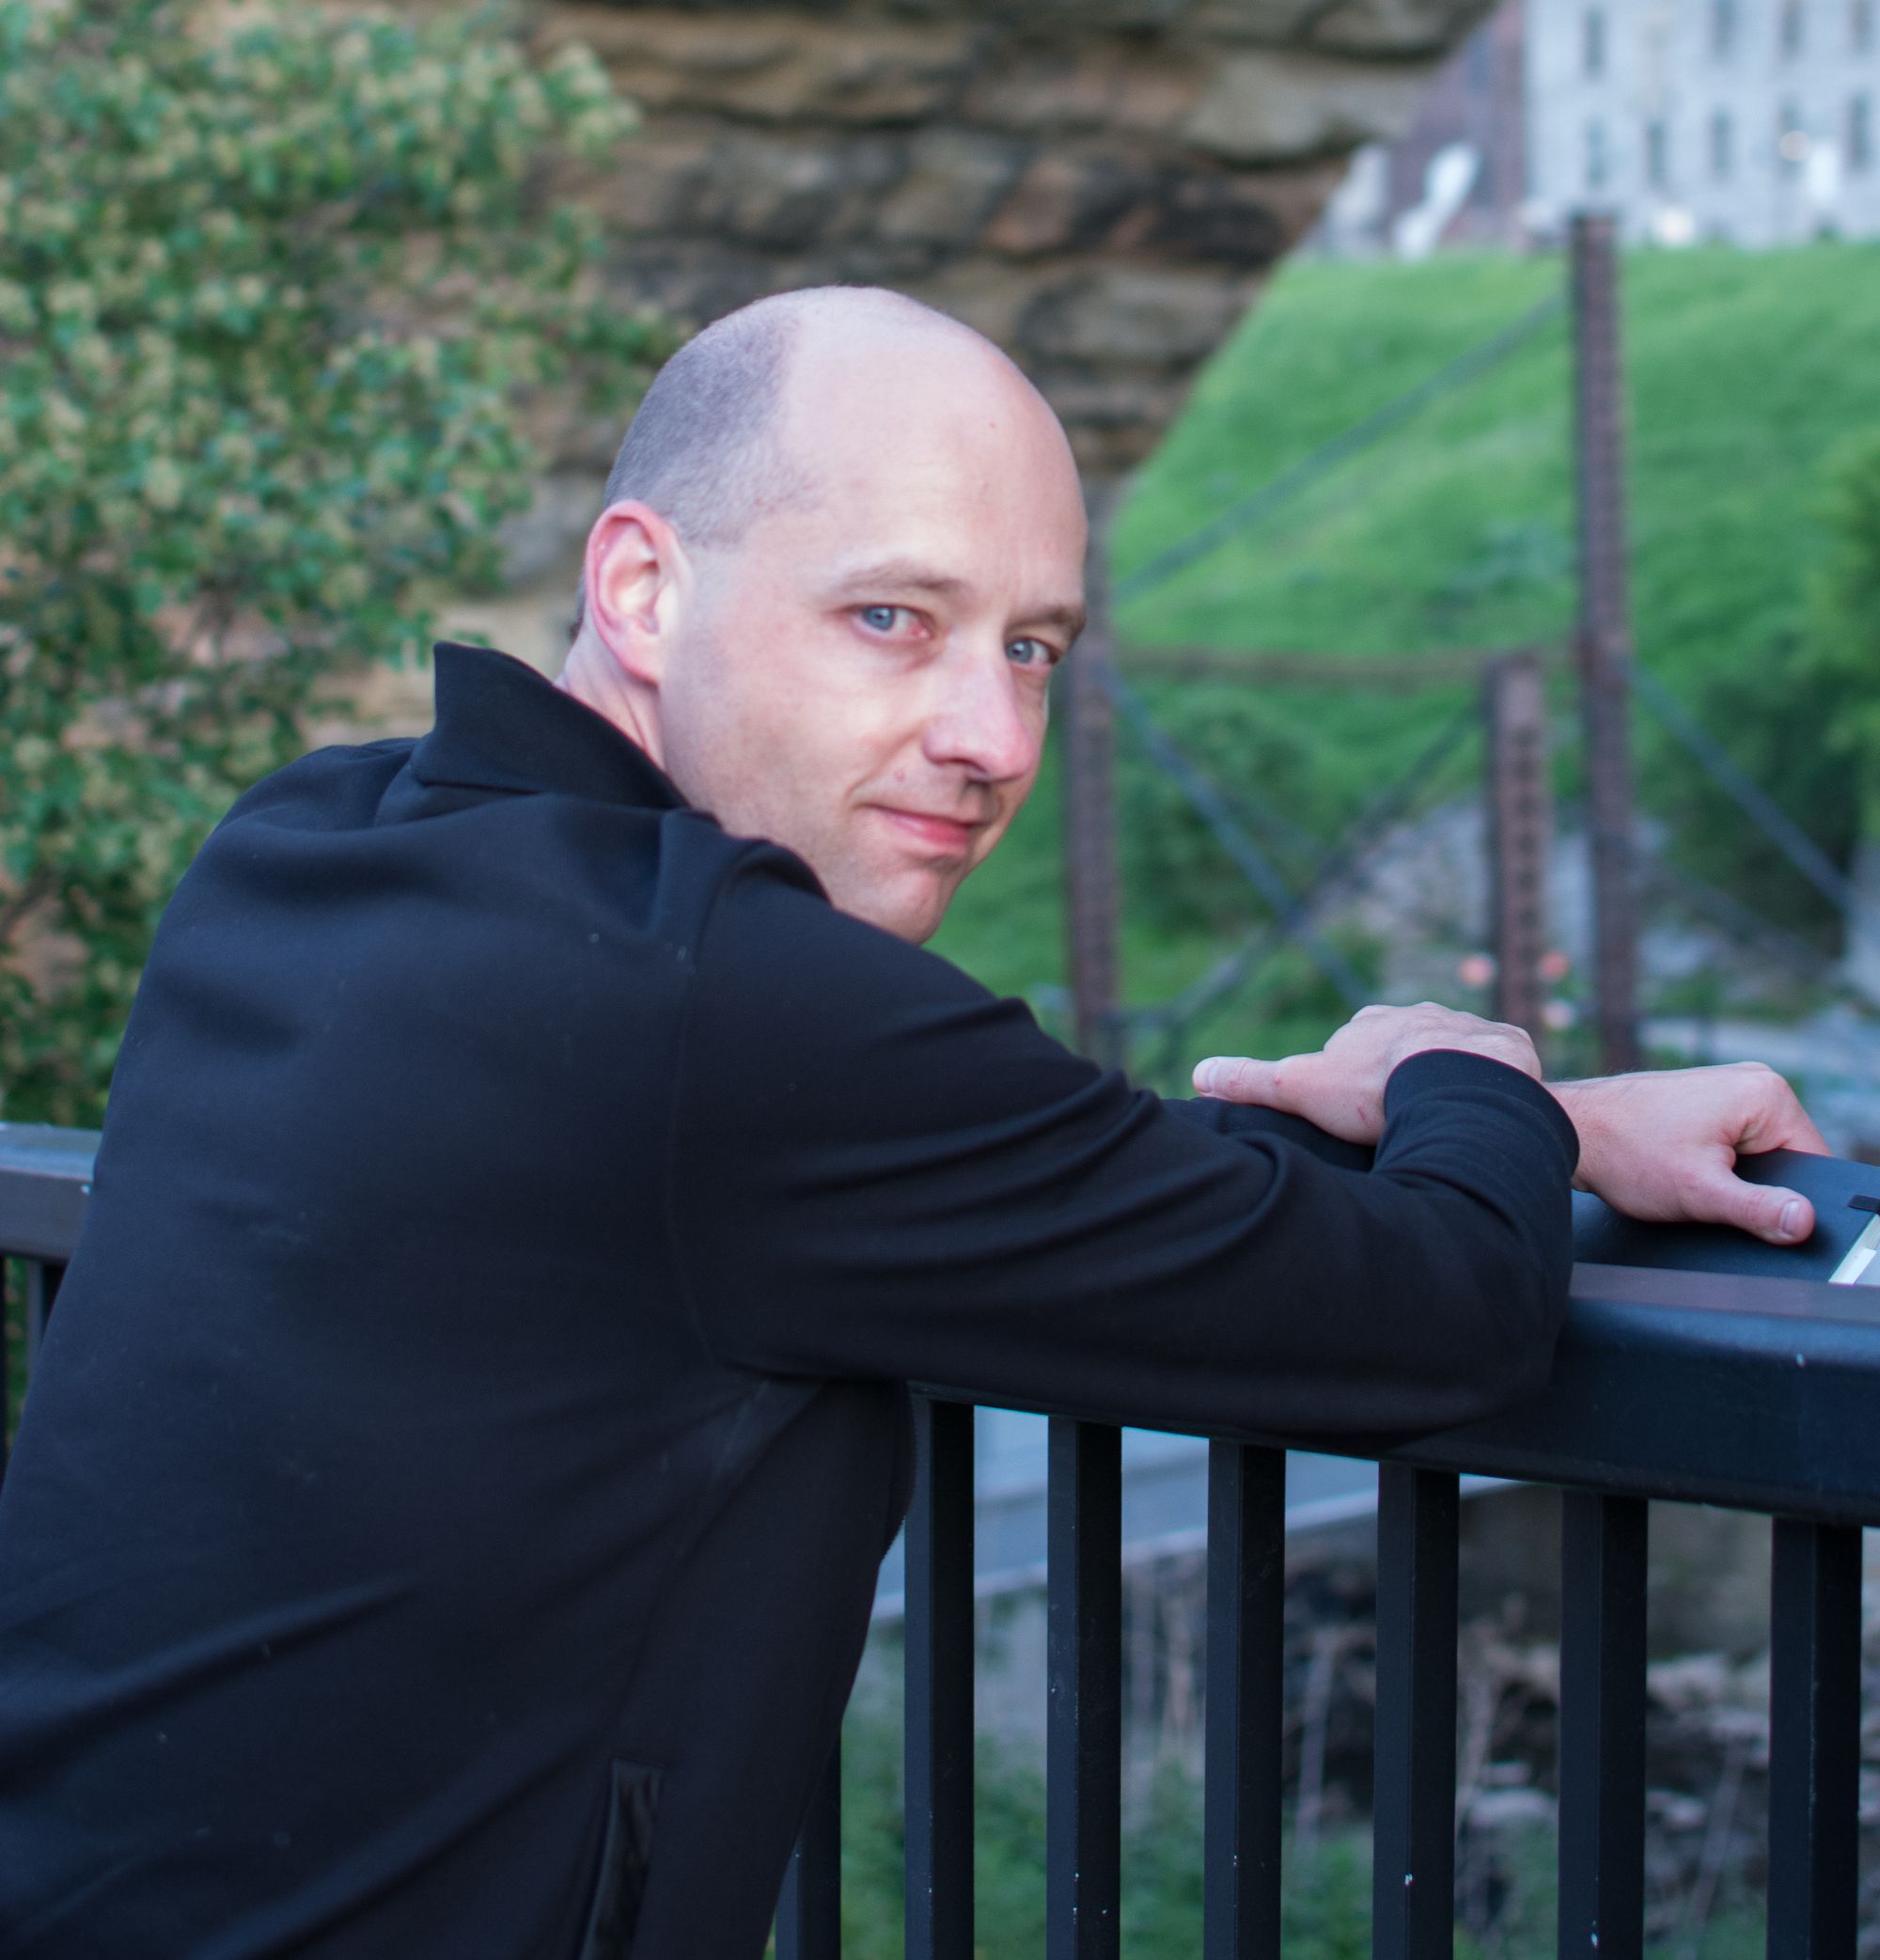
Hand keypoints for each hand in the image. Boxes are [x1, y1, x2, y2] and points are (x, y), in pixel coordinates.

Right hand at [1191, 1002, 1538, 1145]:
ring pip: (1455, 1054)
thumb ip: (1252, 1081)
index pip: (1354, 1047)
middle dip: (1404, 1075)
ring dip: (1452, 1080)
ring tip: (1449, 1121)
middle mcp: (1418, 1016)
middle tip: (1404, 1117)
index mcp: (1370, 1023)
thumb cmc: (1376, 1087)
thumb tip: (1198, 1074)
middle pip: (1405, 1047)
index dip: (1352, 1078)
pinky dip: (1497, 1087)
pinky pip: (1502, 1064)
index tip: (1355, 1108)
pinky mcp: (1509, 1047)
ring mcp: (1467, 1029)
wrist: (1460, 1080)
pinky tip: (1492, 1115)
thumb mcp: (1301, 1087)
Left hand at [1550, 1064, 1829, 1244]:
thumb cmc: (1623, 1150)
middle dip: (1756, 1189)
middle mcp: (1753, 1083)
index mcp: (1767, 1094)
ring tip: (1693, 1181)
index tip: (1753, 1213)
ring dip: (1732, 1180)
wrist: (1569, 1129)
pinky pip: (1732, 1148)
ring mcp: (1728, 1091)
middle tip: (1712, 1196)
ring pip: (1756, 1158)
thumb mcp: (1698, 1192)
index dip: (1789, 1199)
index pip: (1813, 1161)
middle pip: (1785, 1160)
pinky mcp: (1707, 1104)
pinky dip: (1714, 1169)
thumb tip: (1804, 1221)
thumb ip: (1757, 1209)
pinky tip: (1684, 1172)